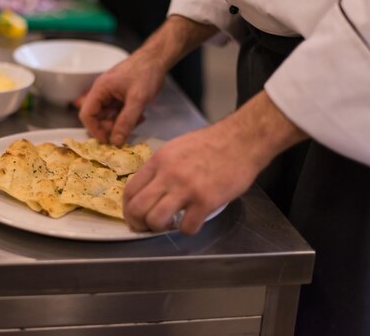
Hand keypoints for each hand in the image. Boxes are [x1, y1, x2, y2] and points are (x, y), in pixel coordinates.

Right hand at [79, 52, 164, 145]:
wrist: (158, 59)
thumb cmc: (146, 73)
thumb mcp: (137, 99)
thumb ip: (126, 121)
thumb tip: (116, 142)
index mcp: (100, 89)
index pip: (86, 115)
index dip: (95, 130)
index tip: (108, 141)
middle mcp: (102, 93)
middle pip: (98, 118)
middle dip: (112, 127)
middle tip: (128, 129)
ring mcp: (111, 95)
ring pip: (109, 118)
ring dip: (122, 124)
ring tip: (138, 120)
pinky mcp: (120, 97)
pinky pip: (118, 113)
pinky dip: (127, 118)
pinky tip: (140, 115)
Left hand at [123, 91, 308, 234]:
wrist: (242, 140)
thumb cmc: (211, 144)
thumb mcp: (175, 148)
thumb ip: (160, 168)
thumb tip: (149, 190)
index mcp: (158, 160)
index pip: (130, 190)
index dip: (128, 208)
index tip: (135, 215)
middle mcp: (168, 174)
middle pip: (137, 208)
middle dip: (138, 223)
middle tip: (147, 227)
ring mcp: (186, 188)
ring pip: (156, 220)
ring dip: (159, 229)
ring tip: (170, 224)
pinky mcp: (206, 201)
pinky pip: (187, 227)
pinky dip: (188, 229)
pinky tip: (194, 221)